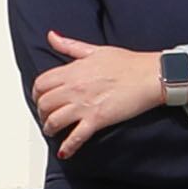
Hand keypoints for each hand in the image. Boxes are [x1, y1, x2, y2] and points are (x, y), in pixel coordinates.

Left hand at [31, 31, 174, 154]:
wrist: (150, 76)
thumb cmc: (128, 63)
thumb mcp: (96, 50)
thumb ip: (70, 45)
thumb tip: (52, 36)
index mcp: (73, 70)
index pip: (41, 83)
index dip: (37, 93)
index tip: (40, 98)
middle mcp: (75, 88)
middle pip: (44, 104)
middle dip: (42, 112)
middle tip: (46, 116)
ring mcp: (85, 105)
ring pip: (54, 121)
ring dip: (49, 128)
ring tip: (52, 131)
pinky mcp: (97, 119)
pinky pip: (76, 137)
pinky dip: (68, 147)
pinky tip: (65, 152)